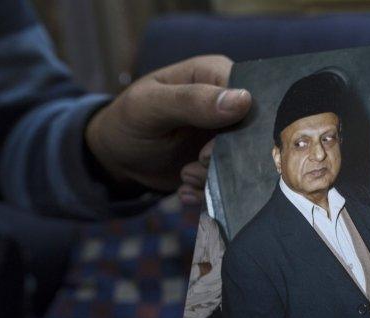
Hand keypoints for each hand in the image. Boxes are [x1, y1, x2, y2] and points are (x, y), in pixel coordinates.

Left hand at [85, 55, 250, 205]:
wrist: (116, 160)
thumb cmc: (127, 122)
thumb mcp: (150, 106)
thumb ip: (192, 101)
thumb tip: (244, 101)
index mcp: (215, 75)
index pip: (252, 95)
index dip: (241, 124)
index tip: (211, 148)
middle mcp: (229, 103)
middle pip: (252, 132)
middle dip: (228, 157)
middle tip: (198, 162)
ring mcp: (228, 135)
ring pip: (244, 161)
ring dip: (215, 177)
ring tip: (186, 176)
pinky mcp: (223, 162)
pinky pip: (232, 180)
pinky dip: (210, 191)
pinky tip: (186, 190)